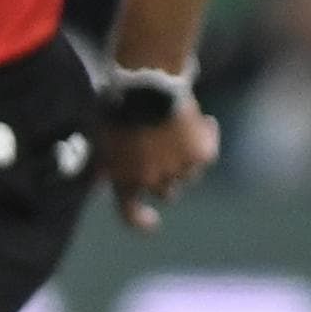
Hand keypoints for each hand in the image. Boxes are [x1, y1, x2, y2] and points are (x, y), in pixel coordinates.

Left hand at [99, 102, 220, 232]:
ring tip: (182, 133)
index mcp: (126, 181)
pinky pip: (208, 153)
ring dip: (187, 160)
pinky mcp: (202, 156)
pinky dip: (207, 138)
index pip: (130, 214)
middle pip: (167, 192)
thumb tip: (103, 182)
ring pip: (190, 176)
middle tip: (168, 154)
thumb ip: (108, 166)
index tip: (153, 221)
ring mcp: (179, 171)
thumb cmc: (118, 111)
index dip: (141, 221)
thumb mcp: (104, 141)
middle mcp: (153, 182)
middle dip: (168, 177)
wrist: (146, 90)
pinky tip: (203, 122)